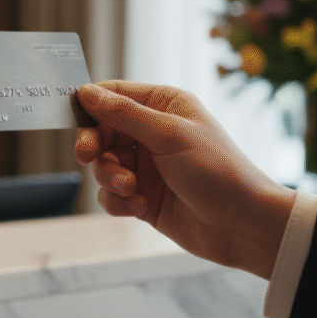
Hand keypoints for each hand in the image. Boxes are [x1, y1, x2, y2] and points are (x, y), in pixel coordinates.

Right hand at [74, 80, 295, 279]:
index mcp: (164, 106)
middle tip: (89, 156)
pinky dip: (119, 201)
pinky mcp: (143, 196)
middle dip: (95, 147)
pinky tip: (138, 207)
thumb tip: (87, 92)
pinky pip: (112, 194)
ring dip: (110, 178)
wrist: (242, 225)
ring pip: (104, 165)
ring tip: (131, 189)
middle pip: (102, 131)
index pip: (114, 95)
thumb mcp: (168, 135)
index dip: (91, 105)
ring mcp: (147, 166)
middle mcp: (153, 132)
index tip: (75, 118)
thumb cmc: (217, 171)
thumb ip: (124, 114)